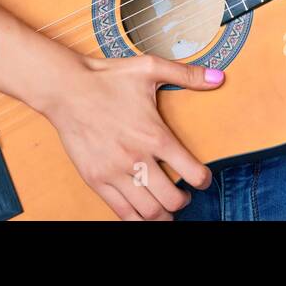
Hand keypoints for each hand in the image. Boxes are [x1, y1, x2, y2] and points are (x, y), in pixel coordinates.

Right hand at [37, 52, 224, 219]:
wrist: (66, 88)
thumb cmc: (108, 78)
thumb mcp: (150, 68)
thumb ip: (187, 74)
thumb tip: (219, 78)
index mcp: (155, 135)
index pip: (192, 172)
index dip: (204, 180)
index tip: (203, 179)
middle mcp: (137, 158)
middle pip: (171, 200)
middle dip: (183, 202)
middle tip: (183, 196)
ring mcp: (114, 172)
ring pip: (147, 212)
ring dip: (162, 215)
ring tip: (165, 209)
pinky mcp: (95, 179)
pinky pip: (120, 211)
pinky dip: (135, 218)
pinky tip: (142, 211)